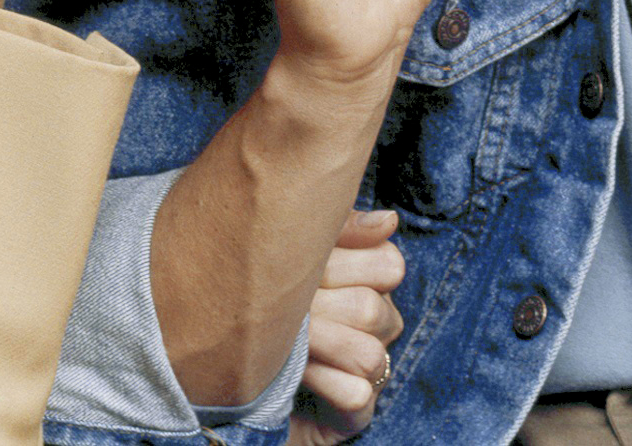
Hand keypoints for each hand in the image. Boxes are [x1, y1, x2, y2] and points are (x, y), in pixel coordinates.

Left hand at [294, 205, 403, 437]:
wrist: (241, 380)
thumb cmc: (271, 310)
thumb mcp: (297, 262)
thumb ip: (338, 233)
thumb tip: (390, 220)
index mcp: (371, 282)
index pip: (388, 264)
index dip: (344, 265)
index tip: (300, 267)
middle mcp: (380, 324)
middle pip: (371, 308)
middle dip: (320, 308)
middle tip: (282, 308)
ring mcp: (372, 370)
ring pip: (369, 354)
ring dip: (320, 347)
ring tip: (284, 343)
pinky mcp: (357, 412)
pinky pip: (356, 395)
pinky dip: (321, 384)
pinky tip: (295, 376)